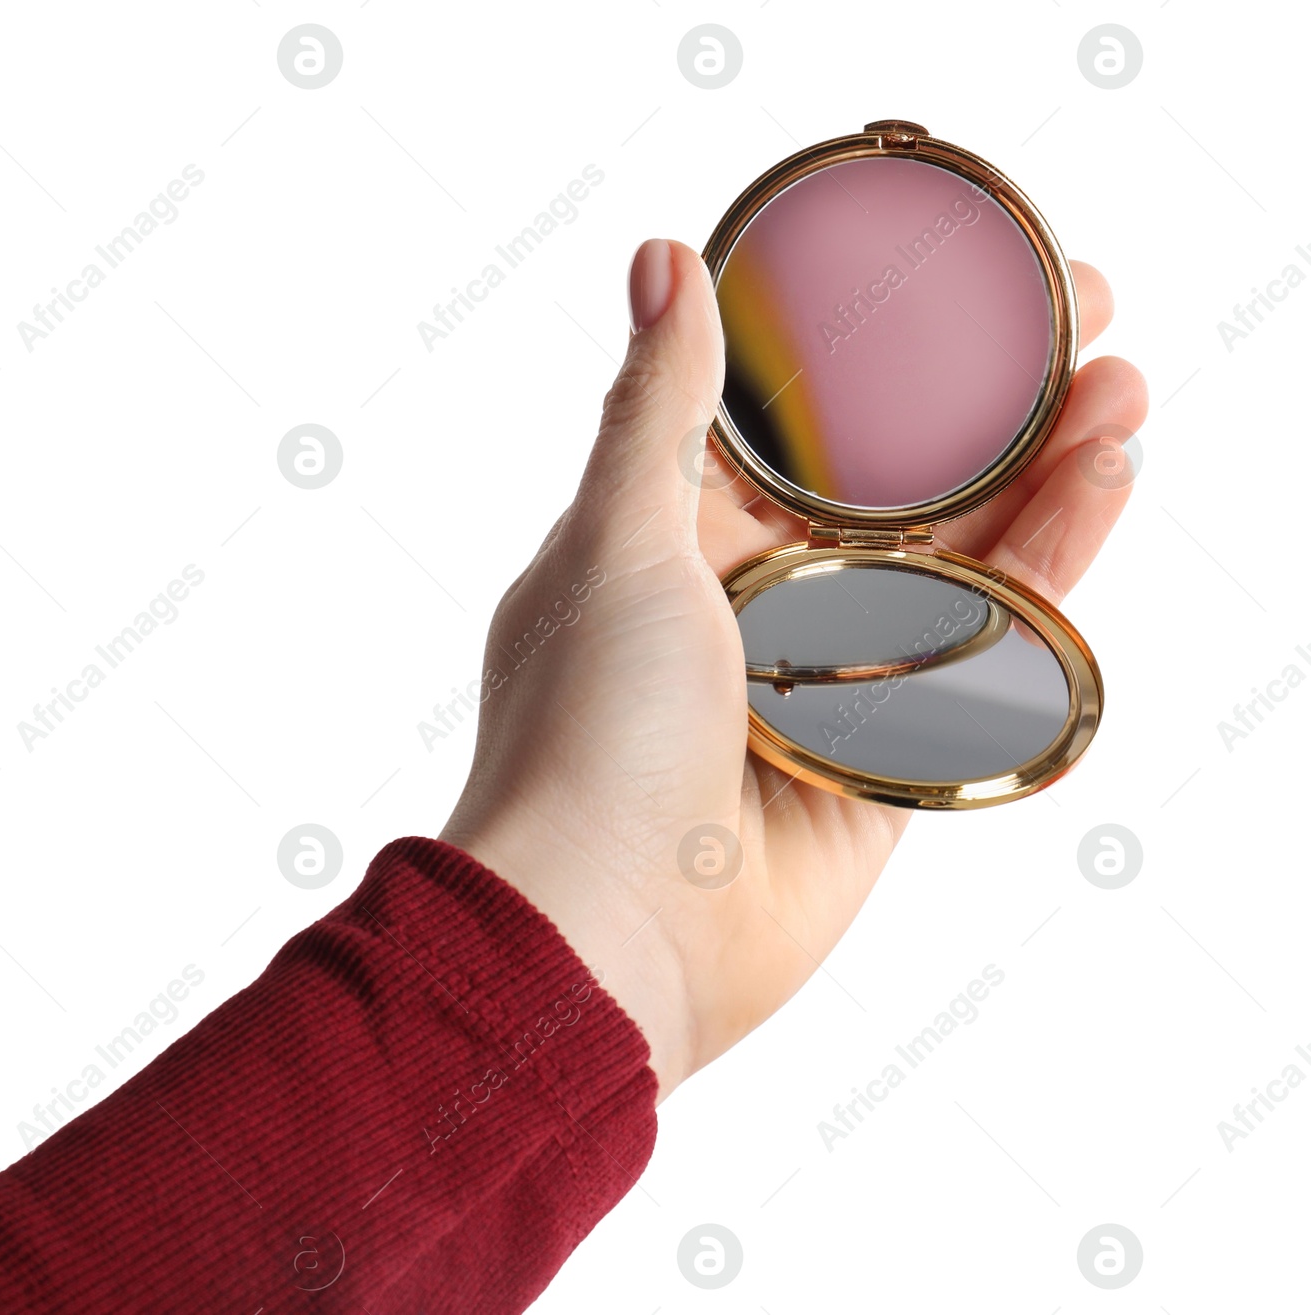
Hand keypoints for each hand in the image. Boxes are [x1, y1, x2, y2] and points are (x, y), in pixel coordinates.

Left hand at [439, 239, 1145, 1100]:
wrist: (607, 936)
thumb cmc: (584, 734)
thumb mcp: (616, 539)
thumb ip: (658, 407)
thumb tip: (660, 260)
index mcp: (671, 541)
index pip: (792, 421)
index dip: (872, 349)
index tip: (953, 281)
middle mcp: (753, 603)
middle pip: (891, 482)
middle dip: (979, 402)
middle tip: (1079, 316)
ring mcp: (827, 678)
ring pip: (950, 557)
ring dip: (1035, 471)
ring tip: (1118, 386)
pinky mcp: (890, 753)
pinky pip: (976, 651)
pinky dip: (1041, 571)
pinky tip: (1101, 487)